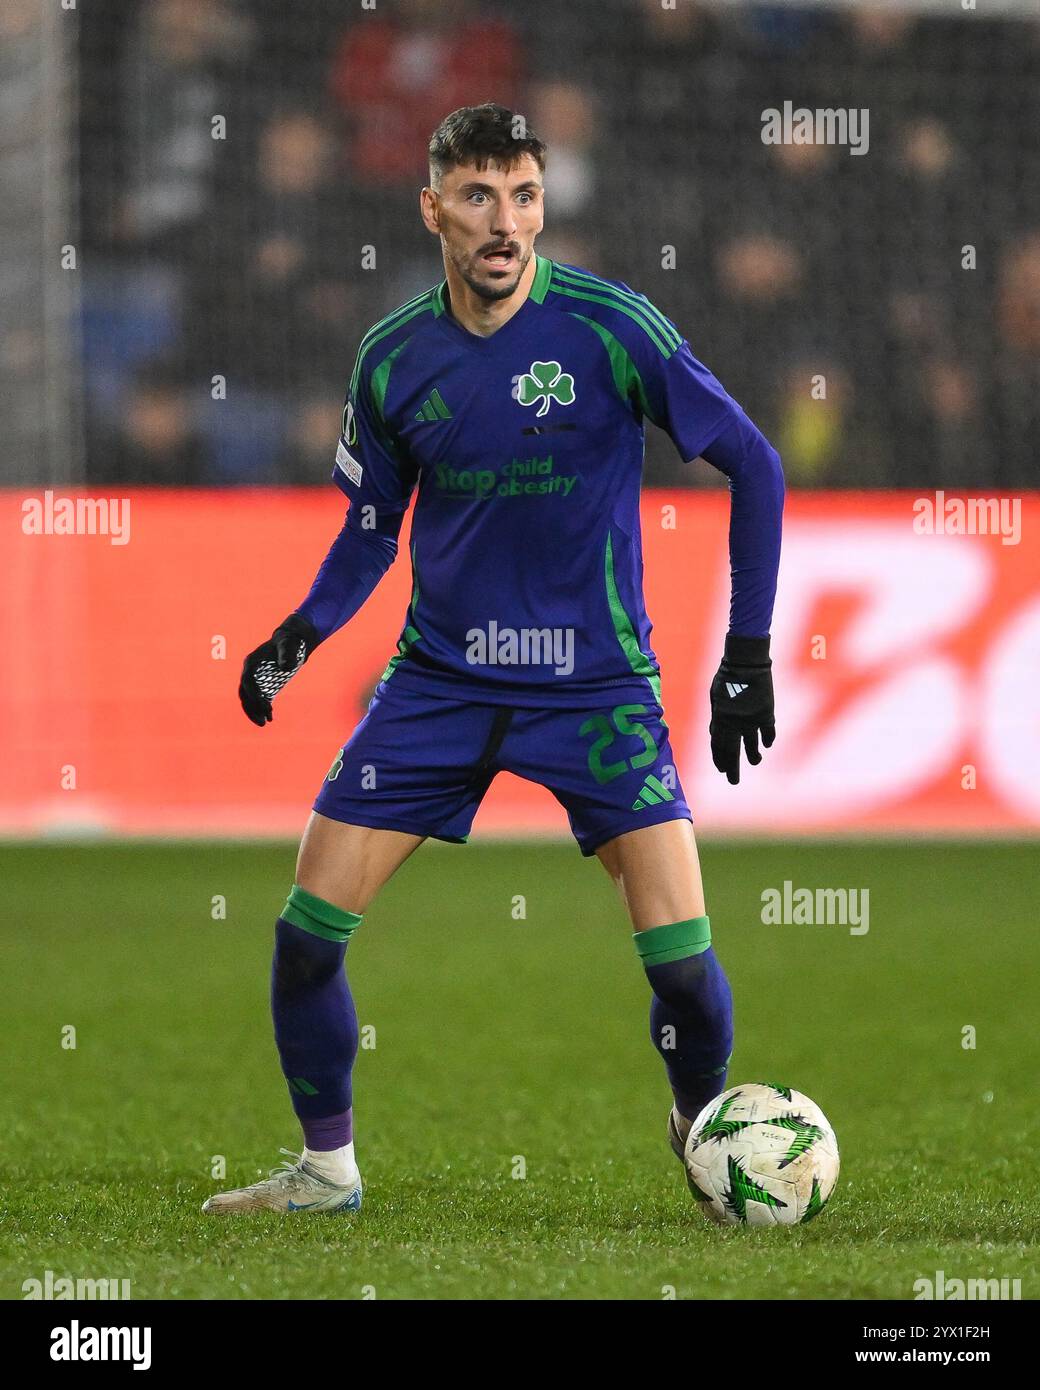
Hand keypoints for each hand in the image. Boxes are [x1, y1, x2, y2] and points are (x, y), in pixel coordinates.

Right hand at [239, 612, 320, 725]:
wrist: (292, 641)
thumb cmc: (289, 642)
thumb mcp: (288, 644)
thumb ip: (286, 654)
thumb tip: (286, 667)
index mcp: (252, 662)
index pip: (248, 682)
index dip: (255, 696)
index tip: (266, 707)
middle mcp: (250, 671)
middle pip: (245, 693)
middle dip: (252, 708)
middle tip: (263, 722)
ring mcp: (255, 678)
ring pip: (249, 698)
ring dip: (254, 711)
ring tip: (265, 723)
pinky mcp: (263, 683)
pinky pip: (258, 699)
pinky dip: (261, 708)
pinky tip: (269, 718)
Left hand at [709, 634, 774, 784]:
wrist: (746, 662)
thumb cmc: (726, 677)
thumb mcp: (715, 697)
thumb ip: (717, 717)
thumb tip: (718, 732)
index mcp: (720, 719)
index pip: (718, 745)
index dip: (719, 759)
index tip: (721, 769)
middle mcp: (735, 723)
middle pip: (733, 751)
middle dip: (732, 768)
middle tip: (733, 781)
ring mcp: (751, 719)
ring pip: (752, 745)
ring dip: (753, 756)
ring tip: (755, 761)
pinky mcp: (766, 713)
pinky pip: (768, 731)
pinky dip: (767, 739)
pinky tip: (766, 745)